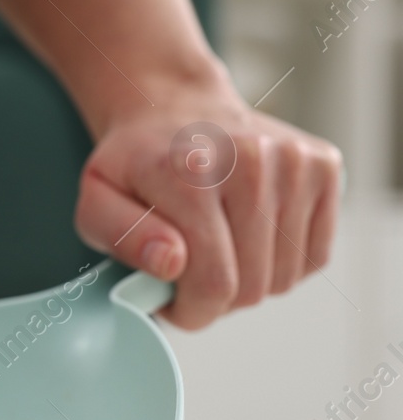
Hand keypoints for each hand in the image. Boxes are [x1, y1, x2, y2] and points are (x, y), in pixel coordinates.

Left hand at [72, 82, 342, 329]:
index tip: (171, 303)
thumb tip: (171, 262)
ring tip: (216, 251)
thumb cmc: (133, 164)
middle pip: (252, 286)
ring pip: (284, 277)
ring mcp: (295, 161)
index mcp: (190, 173)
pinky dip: (281, 263)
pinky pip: (313, 255)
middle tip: (190, 274)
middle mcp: (252, 161)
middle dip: (216, 299)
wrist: (171, 108)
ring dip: (248, 281)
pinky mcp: (323, 165)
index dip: (192, 312)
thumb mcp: (96, 201)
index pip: (214, 283)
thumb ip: (124, 237)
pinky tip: (248, 237)